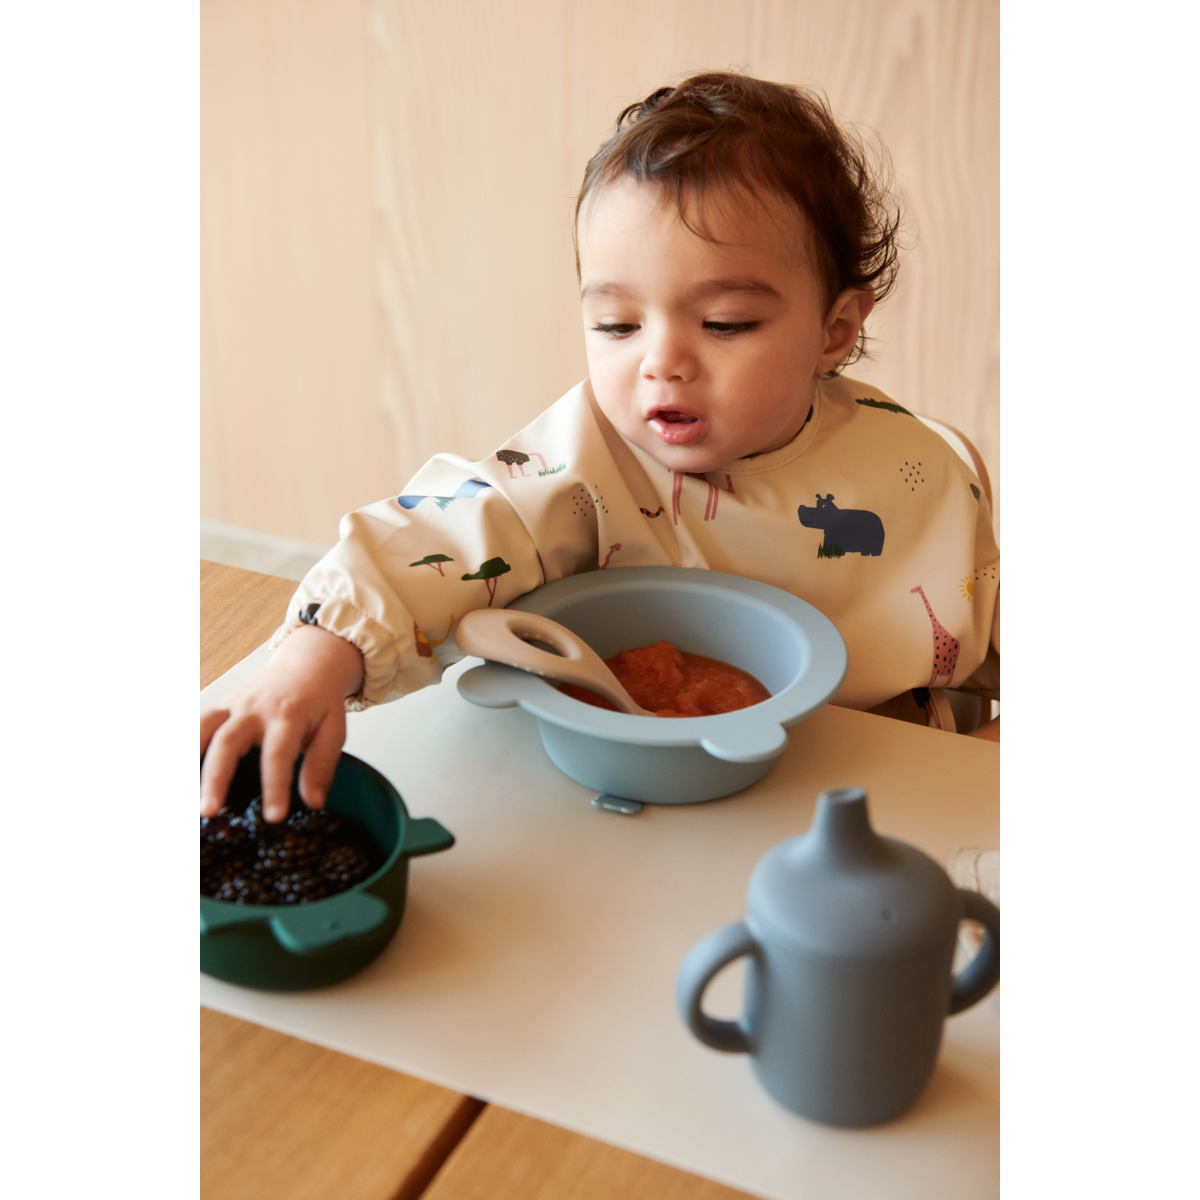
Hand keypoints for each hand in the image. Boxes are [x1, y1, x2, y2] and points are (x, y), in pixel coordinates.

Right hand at [200, 625, 365, 822]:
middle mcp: (255, 709)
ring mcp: (233, 705)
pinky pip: (198, 723)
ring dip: (192, 755)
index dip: (275, 787)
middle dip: (216, 777)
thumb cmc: (320, 700)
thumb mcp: (334, 728)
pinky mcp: (220, 706)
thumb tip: (314, 803)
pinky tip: (187, 766)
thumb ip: (322, 764)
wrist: (307, 664)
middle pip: (228, 741)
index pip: (279, 754)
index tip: (274, 817)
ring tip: (189, 794)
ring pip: (203, 727)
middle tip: (208, 811)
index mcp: (288, 715)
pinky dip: (191, 742)